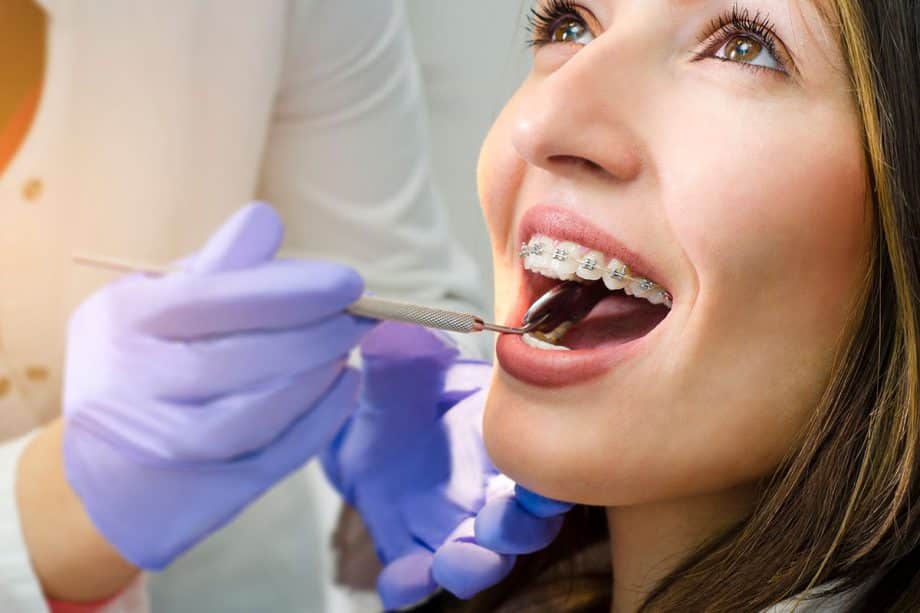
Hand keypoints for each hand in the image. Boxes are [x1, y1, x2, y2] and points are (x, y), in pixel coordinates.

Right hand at [62, 202, 374, 568]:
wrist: (103, 469)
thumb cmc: (142, 361)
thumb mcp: (156, 302)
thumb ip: (215, 267)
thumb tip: (267, 220)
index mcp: (122, 323)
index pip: (215, 299)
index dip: (291, 290)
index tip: (349, 283)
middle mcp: (129, 388)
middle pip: (240, 359)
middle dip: (315, 334)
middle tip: (360, 317)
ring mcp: (159, 448)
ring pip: (256, 414)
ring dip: (317, 377)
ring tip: (344, 348)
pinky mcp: (195, 495)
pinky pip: (271, 458)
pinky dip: (318, 420)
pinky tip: (342, 387)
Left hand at [321, 322, 572, 608]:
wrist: (356, 421)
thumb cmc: (397, 386)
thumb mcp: (396, 363)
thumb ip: (403, 353)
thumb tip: (394, 333)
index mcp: (500, 437)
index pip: (544, 461)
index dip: (553, 475)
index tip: (546, 481)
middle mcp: (487, 488)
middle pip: (525, 524)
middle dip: (519, 530)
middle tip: (496, 523)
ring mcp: (450, 524)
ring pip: (479, 560)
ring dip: (474, 566)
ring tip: (452, 560)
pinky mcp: (410, 548)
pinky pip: (415, 580)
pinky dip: (410, 586)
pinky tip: (399, 581)